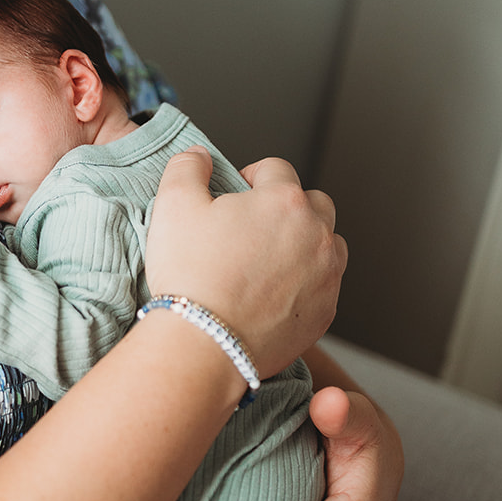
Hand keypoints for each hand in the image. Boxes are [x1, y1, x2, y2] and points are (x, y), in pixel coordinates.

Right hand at [145, 148, 345, 378]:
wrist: (206, 343)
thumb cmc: (190, 275)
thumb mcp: (173, 205)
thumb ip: (187, 168)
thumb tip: (199, 156)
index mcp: (283, 200)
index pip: (276, 168)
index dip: (252, 176)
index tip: (236, 192)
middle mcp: (315, 233)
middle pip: (313, 202)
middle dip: (288, 206)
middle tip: (255, 225)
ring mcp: (326, 274)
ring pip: (328, 243)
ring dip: (306, 242)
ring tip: (270, 259)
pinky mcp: (325, 311)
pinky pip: (324, 284)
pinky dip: (305, 282)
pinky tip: (273, 292)